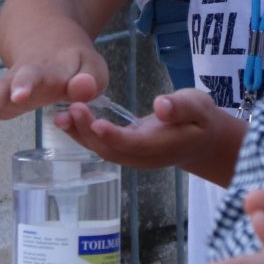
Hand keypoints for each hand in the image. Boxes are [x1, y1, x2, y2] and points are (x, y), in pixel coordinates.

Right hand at [0, 47, 107, 140]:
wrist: (51, 38)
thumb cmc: (77, 63)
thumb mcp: (93, 69)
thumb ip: (90, 80)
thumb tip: (82, 87)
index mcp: (49, 69)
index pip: (36, 73)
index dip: (26, 83)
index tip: (19, 96)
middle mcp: (22, 74)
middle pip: (2, 85)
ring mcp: (7, 83)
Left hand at [56, 91, 246, 182]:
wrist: (202, 142)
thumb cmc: (201, 119)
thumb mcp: (199, 106)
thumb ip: (182, 107)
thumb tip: (162, 106)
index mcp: (163, 146)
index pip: (135, 144)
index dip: (114, 136)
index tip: (96, 122)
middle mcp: (143, 156)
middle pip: (112, 150)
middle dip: (89, 132)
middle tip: (73, 108)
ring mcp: (132, 157)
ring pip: (102, 150)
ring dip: (80, 135)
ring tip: (61, 116)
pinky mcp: (125, 150)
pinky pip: (101, 145)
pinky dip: (83, 133)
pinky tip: (67, 118)